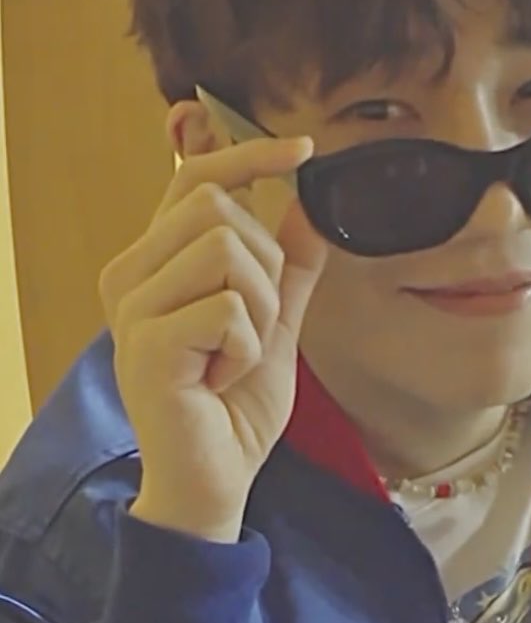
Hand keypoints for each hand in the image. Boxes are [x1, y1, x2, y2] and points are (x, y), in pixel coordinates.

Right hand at [99, 137, 324, 542]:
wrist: (216, 475)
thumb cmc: (236, 398)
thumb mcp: (276, 319)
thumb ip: (289, 264)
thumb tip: (305, 202)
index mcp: (159, 261)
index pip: (197, 179)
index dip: (248, 154)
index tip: (302, 148)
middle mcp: (132, 274)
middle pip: (218, 206)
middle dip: (265, 266)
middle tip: (253, 325)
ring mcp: (132, 308)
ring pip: (225, 249)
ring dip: (260, 308)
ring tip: (237, 353)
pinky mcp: (144, 344)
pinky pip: (228, 308)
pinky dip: (248, 346)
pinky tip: (221, 378)